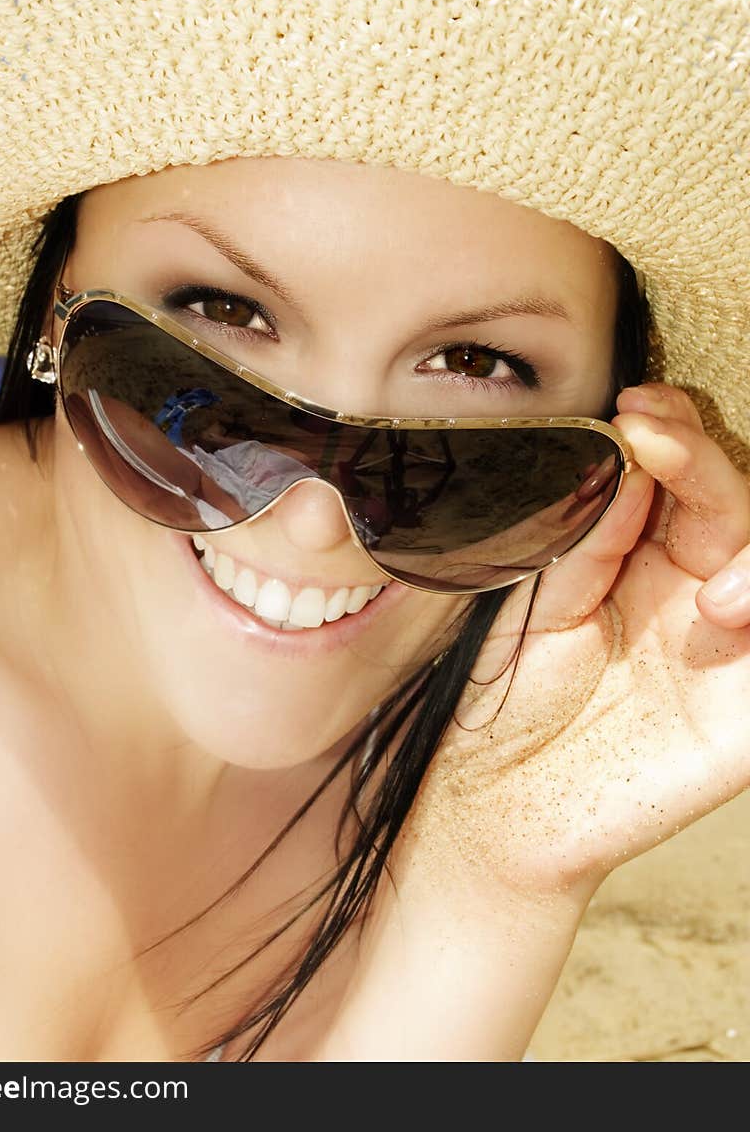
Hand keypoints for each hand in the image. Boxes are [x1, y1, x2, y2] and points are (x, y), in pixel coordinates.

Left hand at [403, 383, 749, 904]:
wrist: (490, 806)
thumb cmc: (505, 698)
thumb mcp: (538, 601)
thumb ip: (585, 537)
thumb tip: (627, 459)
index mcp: (642, 559)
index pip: (679, 477)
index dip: (670, 433)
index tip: (632, 408)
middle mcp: (695, 591)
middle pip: (730, 503)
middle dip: (701, 459)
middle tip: (653, 430)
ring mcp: (729, 649)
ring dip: (746, 535)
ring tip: (696, 565)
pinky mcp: (746, 717)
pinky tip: (729, 606)